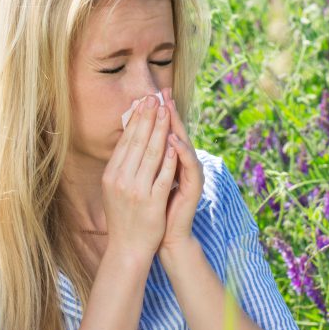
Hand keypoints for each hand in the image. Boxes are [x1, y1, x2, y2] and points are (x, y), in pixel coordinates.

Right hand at [102, 94, 177, 262]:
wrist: (128, 248)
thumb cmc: (124, 216)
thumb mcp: (116, 188)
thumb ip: (122, 165)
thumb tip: (129, 137)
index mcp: (111, 175)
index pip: (126, 141)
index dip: (137, 119)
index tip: (145, 102)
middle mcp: (120, 180)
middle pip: (138, 142)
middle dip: (149, 118)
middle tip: (156, 97)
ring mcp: (136, 191)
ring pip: (151, 154)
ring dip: (160, 130)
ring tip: (167, 112)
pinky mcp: (151, 202)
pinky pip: (163, 176)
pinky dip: (169, 159)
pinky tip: (175, 143)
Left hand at [158, 87, 204, 254]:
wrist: (167, 238)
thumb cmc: (155, 209)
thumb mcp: (146, 180)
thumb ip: (146, 160)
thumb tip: (133, 138)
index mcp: (171, 162)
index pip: (165, 132)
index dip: (158, 114)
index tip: (151, 94)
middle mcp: (184, 164)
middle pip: (177, 133)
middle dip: (170, 112)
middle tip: (164, 92)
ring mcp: (191, 175)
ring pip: (184, 145)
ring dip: (177, 127)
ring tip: (168, 110)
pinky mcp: (195, 187)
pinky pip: (189, 166)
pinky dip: (182, 153)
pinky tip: (175, 141)